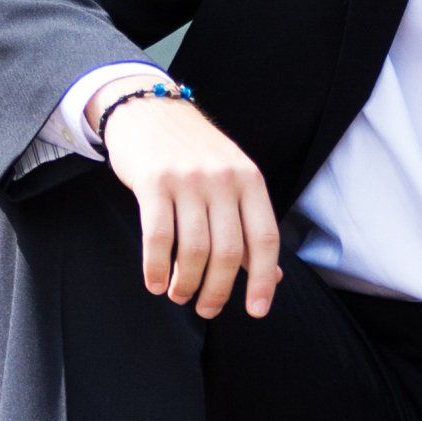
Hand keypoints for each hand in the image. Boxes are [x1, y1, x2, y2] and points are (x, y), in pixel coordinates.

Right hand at [99, 95, 282, 318]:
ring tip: (179, 296)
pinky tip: (156, 283)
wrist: (147, 109)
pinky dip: (156, 268)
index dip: (263, 279)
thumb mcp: (232, 179)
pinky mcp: (154, 182)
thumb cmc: (193, 152)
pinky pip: (158, 237)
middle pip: (228, 252)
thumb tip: (274, 277)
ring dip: (186, 284)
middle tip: (207, 309)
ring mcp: (188, 180)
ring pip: (194, 250)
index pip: (265, 238)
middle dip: (218, 291)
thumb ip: (250, 226)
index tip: (257, 310)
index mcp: (249, 180)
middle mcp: (223, 179)